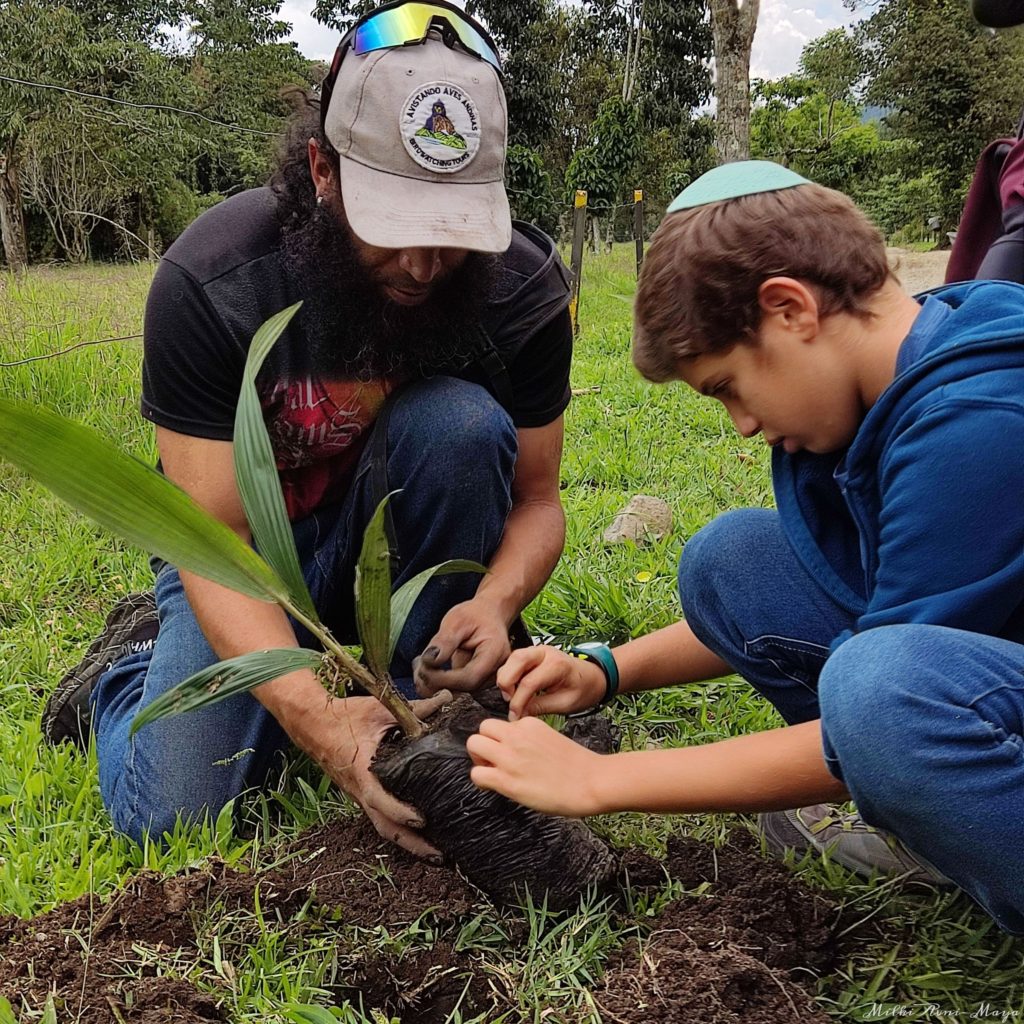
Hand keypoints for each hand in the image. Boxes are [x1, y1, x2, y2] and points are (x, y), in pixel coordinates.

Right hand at [293, 691, 452, 858]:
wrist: (312, 722)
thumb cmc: (344, 716)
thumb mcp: (380, 710)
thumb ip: (415, 708)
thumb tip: (448, 700)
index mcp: (363, 772)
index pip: (381, 800)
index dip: (401, 812)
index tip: (422, 820)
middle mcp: (361, 790)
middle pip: (386, 827)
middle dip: (413, 845)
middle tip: (440, 857)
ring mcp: (360, 795)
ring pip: (383, 825)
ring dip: (408, 841)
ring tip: (434, 852)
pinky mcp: (361, 793)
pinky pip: (380, 816)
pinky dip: (399, 827)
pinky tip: (418, 830)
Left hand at [414, 598, 511, 695]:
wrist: (487, 616)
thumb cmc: (474, 616)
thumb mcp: (457, 620)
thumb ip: (444, 641)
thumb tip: (429, 661)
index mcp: (495, 654)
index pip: (469, 678)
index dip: (444, 679)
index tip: (424, 668)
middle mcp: (495, 672)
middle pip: (463, 689)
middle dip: (434, 682)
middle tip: (417, 665)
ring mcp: (486, 680)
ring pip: (456, 693)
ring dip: (432, 684)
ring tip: (419, 665)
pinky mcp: (474, 684)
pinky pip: (454, 690)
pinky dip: (436, 683)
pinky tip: (426, 668)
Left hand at [467, 717, 605, 815]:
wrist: (591, 782)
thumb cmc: (577, 766)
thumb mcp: (550, 738)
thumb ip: (529, 739)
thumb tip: (513, 750)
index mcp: (529, 724)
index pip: (501, 724)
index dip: (501, 739)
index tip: (509, 752)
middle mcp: (517, 736)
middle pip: (482, 728)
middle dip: (484, 744)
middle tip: (494, 760)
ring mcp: (510, 757)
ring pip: (474, 744)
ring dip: (478, 759)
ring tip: (492, 771)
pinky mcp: (507, 781)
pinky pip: (476, 774)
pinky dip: (481, 780)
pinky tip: (495, 786)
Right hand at [496, 645, 606, 719]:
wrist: (591, 677)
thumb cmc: (582, 689)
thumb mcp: (565, 703)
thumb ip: (541, 707)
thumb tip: (518, 714)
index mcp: (558, 665)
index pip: (529, 682)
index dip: (518, 701)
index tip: (515, 716)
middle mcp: (545, 652)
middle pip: (516, 659)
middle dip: (507, 682)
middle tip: (509, 701)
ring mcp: (537, 651)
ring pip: (512, 658)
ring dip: (506, 678)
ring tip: (511, 697)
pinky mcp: (531, 654)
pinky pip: (513, 661)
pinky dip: (509, 674)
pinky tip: (514, 690)